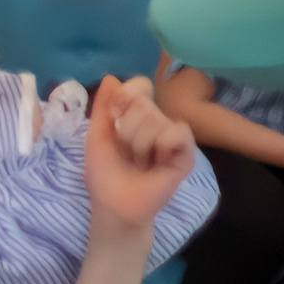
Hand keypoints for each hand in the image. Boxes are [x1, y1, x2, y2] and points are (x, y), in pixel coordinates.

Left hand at [84, 75, 197, 234]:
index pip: (140, 85)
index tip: (114, 117)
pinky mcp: (186, 151)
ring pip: (155, 119)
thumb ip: (102, 107)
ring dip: (138, 145)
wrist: (115, 207)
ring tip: (140, 162)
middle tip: (128, 153)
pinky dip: (160, 146)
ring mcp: (174, 135)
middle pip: (143, 102)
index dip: (126, 96)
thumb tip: (111, 76)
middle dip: (126, 132)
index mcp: (137, 115)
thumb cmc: (105, 175)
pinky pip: (176, 132)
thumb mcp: (96, 137)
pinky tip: (157, 163)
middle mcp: (158, 120)